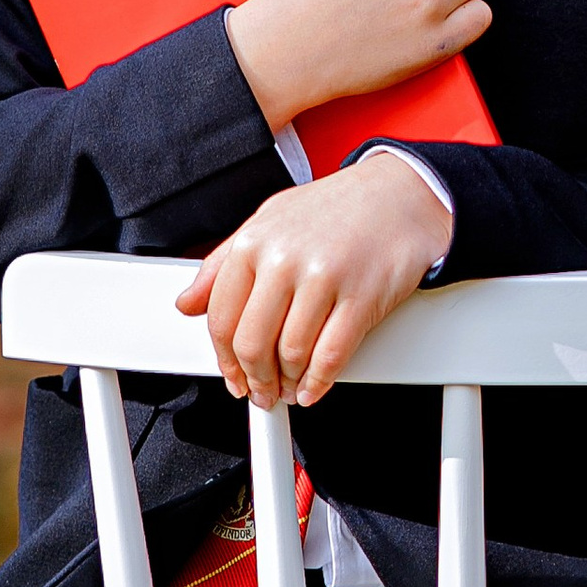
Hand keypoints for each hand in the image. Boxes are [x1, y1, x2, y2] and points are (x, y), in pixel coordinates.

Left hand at [176, 154, 448, 406]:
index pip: (222, 318)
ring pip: (291, 353)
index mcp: (254, 242)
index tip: (233, 376)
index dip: (225, 359)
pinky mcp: (361, 297)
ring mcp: (324, 278)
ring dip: (288, 383)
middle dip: (255, 379)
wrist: (398, 195)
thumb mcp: (268, 223)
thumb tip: (188, 303)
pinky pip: (331, 355)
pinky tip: (314, 386)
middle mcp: (284, 259)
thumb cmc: (335, 209)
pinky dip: (319, 382)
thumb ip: (222, 264)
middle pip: (252, 343)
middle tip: (261, 391)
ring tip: (290, 387)